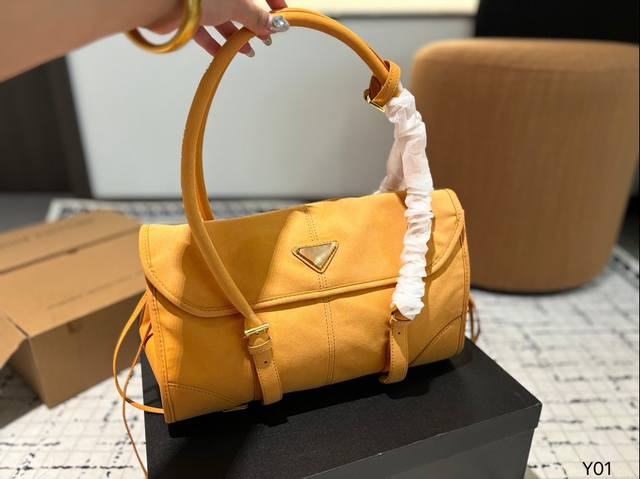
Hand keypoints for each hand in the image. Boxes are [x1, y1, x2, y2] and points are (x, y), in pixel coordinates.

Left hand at [148, 0, 288, 56]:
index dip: (273, 2)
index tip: (282, 15)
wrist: (162, 2)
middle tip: (264, 39)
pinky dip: (215, 43)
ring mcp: (203, 1)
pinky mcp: (188, 14)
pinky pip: (205, 30)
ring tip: (247, 51)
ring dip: (236, 36)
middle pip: (241, 6)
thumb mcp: (238, 4)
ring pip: (224, 19)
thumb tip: (274, 24)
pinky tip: (223, 54)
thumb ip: (257, 16)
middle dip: (253, 24)